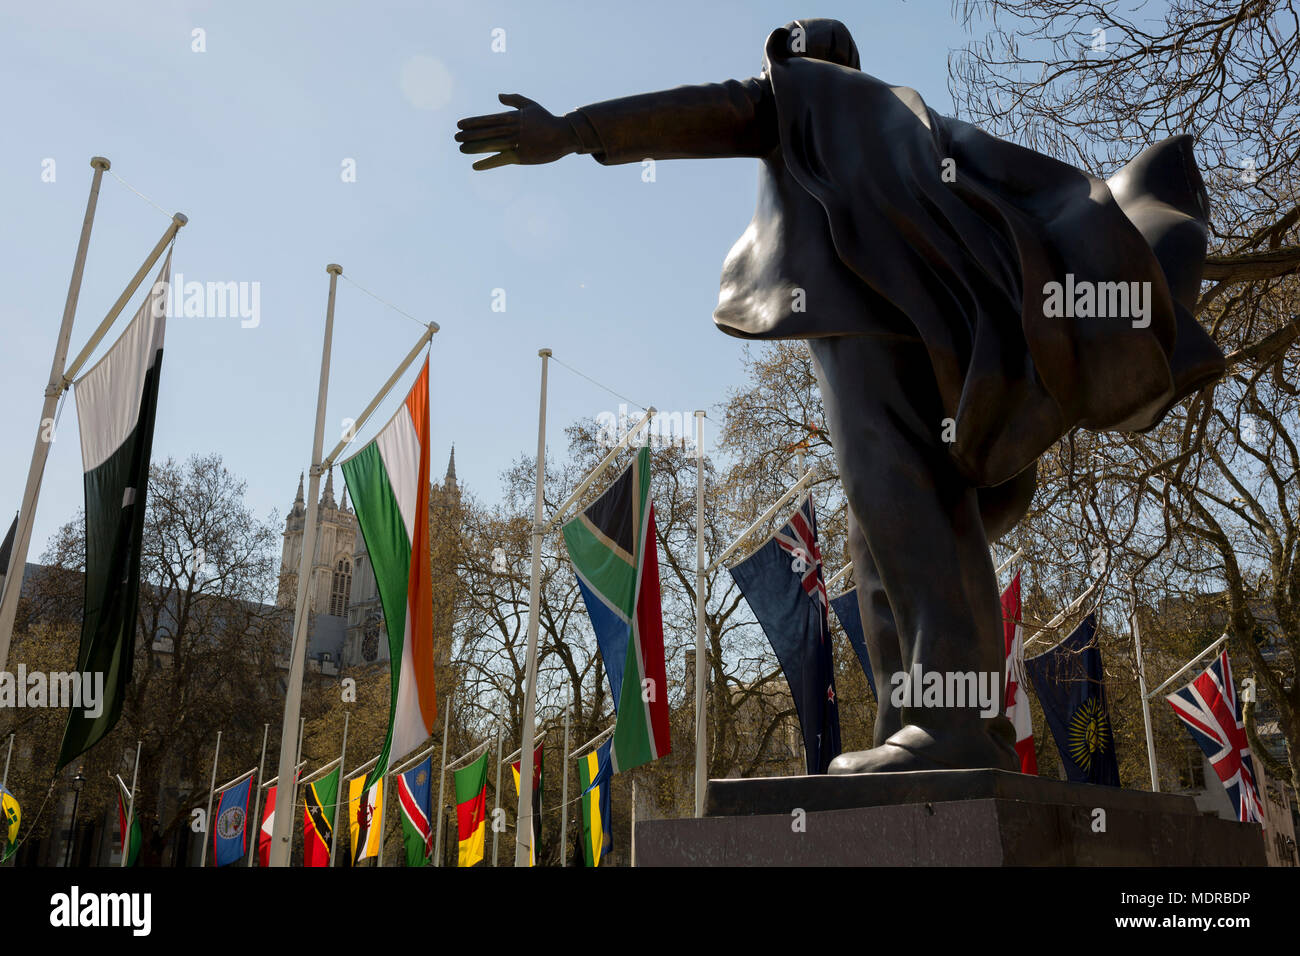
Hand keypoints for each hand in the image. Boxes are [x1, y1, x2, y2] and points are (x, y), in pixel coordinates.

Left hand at [455, 93, 576, 169]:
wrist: (563, 135)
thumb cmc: (547, 120)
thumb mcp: (531, 105)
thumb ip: (514, 100)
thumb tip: (498, 95)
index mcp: (513, 117)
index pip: (488, 119)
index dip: (473, 122)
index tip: (459, 124)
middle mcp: (512, 129)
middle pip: (487, 132)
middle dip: (470, 134)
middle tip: (455, 136)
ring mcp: (516, 143)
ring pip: (491, 145)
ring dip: (475, 147)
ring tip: (460, 148)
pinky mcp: (521, 156)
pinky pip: (501, 159)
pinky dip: (488, 162)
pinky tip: (475, 165)